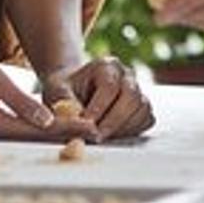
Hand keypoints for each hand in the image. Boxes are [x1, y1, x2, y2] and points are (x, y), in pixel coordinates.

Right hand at [0, 36, 94, 142]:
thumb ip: (20, 101)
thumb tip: (46, 121)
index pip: (37, 131)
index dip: (67, 129)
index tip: (90, 129)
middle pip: (32, 139)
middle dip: (64, 136)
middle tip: (94, 134)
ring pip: (24, 136)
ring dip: (51, 134)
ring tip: (80, 131)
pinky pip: (13, 131)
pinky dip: (34, 128)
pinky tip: (51, 124)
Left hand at [40, 58, 154, 139]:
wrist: (75, 90)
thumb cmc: (66, 89)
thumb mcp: (57, 90)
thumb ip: (65, 102)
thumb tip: (78, 120)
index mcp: (107, 65)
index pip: (110, 86)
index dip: (99, 107)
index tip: (87, 125)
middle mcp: (127, 75)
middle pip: (131, 96)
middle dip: (113, 120)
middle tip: (96, 137)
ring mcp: (138, 90)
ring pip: (142, 109)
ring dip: (122, 128)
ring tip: (101, 137)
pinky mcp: (143, 107)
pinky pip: (146, 119)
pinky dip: (132, 130)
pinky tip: (113, 135)